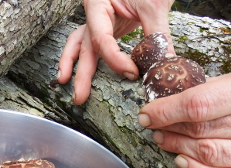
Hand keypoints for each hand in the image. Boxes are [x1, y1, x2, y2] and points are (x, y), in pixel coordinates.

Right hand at [57, 0, 174, 104]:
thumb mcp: (154, 4)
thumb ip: (158, 34)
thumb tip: (165, 63)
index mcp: (98, 3)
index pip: (102, 38)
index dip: (115, 59)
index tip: (132, 72)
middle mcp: (94, 13)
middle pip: (85, 46)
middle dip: (82, 73)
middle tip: (80, 96)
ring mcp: (98, 20)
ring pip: (79, 44)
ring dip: (73, 65)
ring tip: (65, 82)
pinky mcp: (106, 26)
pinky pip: (91, 44)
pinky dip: (84, 57)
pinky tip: (79, 71)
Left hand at [138, 60, 230, 167]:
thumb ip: (230, 86)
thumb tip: (188, 97)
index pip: (199, 105)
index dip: (166, 110)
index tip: (148, 112)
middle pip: (200, 130)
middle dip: (168, 127)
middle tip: (152, 124)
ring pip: (209, 154)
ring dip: (177, 146)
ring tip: (162, 138)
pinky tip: (182, 162)